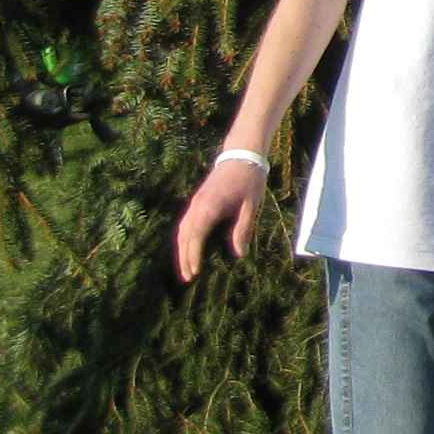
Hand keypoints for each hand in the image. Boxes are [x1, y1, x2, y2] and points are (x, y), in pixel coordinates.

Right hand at [174, 154, 267, 279]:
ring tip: (186, 268)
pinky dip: (184, 238)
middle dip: (184, 258)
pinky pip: (185, 223)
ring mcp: (195, 202)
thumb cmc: (250, 179)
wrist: (242, 155)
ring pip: (182, 230)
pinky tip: (188, 247)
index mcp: (210, 207)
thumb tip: (239, 254)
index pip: (196, 237)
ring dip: (182, 249)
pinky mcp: (197, 200)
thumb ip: (243, 229)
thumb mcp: (251, 205)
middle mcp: (197, 206)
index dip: (193, 256)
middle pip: (184, 236)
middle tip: (188, 278)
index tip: (194, 272)